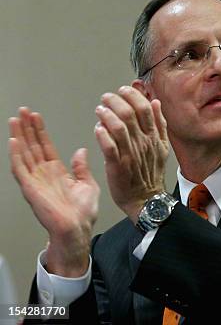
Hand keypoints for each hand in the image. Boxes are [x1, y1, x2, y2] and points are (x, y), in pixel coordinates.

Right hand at [8, 108, 99, 276]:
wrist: (78, 229)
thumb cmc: (83, 212)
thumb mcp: (87, 184)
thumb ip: (81, 167)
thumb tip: (80, 151)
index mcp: (57, 172)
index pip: (45, 146)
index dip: (40, 131)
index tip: (36, 116)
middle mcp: (44, 174)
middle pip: (32, 146)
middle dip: (27, 128)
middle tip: (23, 111)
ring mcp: (35, 180)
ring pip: (24, 153)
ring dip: (19, 136)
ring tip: (16, 119)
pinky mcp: (30, 188)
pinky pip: (20, 169)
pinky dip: (16, 155)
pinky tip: (14, 141)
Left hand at [94, 86, 168, 222]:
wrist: (146, 199)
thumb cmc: (150, 174)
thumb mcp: (162, 146)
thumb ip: (159, 124)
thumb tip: (155, 102)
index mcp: (154, 137)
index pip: (145, 109)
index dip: (133, 96)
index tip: (123, 90)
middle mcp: (143, 143)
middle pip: (130, 114)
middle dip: (116, 101)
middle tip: (107, 97)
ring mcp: (130, 154)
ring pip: (119, 128)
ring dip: (107, 115)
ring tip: (99, 109)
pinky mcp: (118, 166)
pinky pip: (109, 147)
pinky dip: (102, 135)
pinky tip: (97, 128)